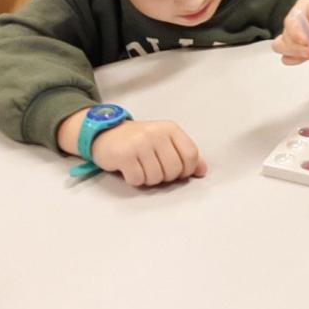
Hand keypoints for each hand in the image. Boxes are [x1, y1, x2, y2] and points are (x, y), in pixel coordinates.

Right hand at [90, 119, 207, 186]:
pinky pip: (138, 179)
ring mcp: (139, 143)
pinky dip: (134, 180)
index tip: (177, 171)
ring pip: (156, 177)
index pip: (191, 155)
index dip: (186, 170)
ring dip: (149, 179)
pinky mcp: (124, 154)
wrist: (106, 133)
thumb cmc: (139, 140)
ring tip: (141, 167)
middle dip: (166, 177)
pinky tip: (130, 169)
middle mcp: (156, 133)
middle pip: (174, 170)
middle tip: (154, 169)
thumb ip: (184, 155)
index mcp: (170, 129)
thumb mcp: (165, 142)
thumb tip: (202, 171)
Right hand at [272, 0, 308, 63]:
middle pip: (284, 35)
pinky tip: (306, 58)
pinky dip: (294, 59)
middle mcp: (297, 21)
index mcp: (304, 8)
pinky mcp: (300, 49)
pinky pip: (288, 57)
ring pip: (281, 46)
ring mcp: (297, 36)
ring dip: (293, 53)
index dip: (295, 32)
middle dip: (296, 46)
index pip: (290, 20)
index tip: (306, 42)